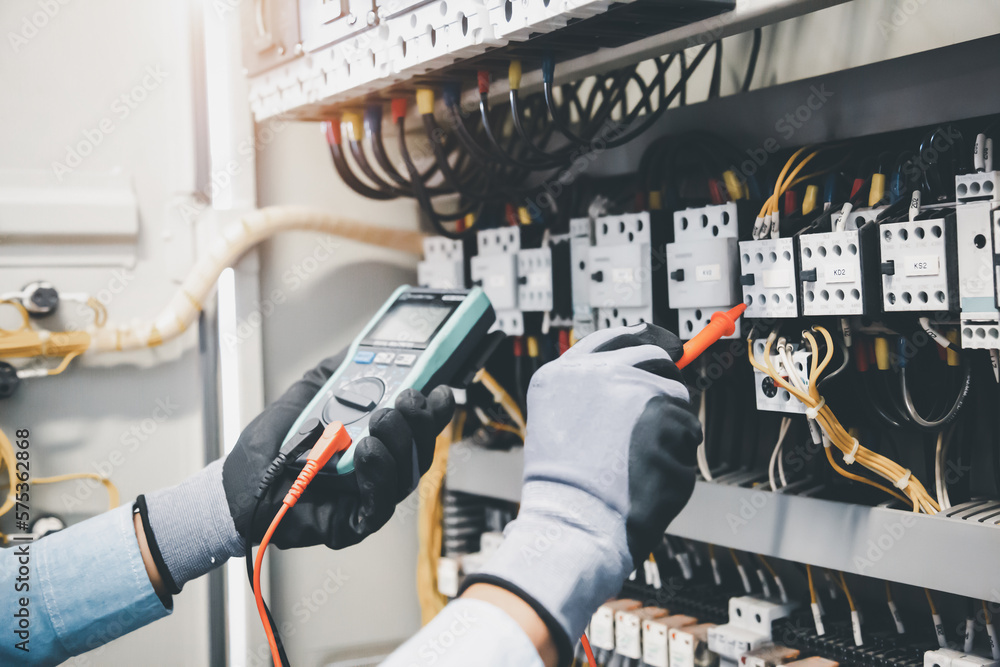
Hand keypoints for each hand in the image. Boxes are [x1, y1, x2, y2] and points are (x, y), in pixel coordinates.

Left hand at [223, 351, 454, 548]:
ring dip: (400, 442)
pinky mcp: (356, 521)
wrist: (240, 480)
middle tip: (408, 398)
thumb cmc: (273, 445)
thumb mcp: (312, 392)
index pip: (418, 423)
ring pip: (407, 473)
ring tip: (380, 420)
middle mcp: (380, 466)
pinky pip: (381, 501)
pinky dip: (379, 472)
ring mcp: (370, 494)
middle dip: (421, 421)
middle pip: (421, 447)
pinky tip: (368, 449)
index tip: (437, 388)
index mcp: (376, 437)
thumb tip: (367, 344)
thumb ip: (342, 370)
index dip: (434, 408)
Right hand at [460, 324, 701, 664]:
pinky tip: (651, 471)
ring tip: (639, 459)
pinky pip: (689, 427)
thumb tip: (640, 374)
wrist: (574, 523)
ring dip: (670, 425)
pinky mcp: (662, 413)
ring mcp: (630, 389)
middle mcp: (595, 372)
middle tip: (651, 423)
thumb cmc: (566, 489)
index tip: (664, 346)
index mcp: (562, 373)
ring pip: (676, 393)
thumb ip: (590, 392)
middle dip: (661, 385)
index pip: (614, 336)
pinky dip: (679, 452)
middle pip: (654, 356)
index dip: (645, 342)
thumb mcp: (557, 423)